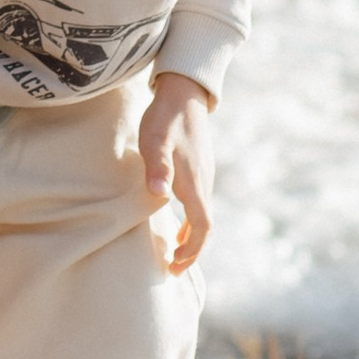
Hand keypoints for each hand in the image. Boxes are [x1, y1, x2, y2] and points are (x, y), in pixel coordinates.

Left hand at [139, 71, 215, 273]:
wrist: (183, 91)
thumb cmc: (164, 117)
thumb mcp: (154, 140)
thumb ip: (157, 167)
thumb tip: (160, 195)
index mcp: (194, 182)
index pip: (202, 227)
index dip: (192, 250)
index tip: (176, 266)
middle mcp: (203, 182)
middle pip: (205, 225)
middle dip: (192, 250)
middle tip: (174, 267)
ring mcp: (204, 174)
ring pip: (203, 213)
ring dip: (191, 235)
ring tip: (173, 248)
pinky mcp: (199, 167)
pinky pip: (199, 202)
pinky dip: (191, 218)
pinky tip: (176, 216)